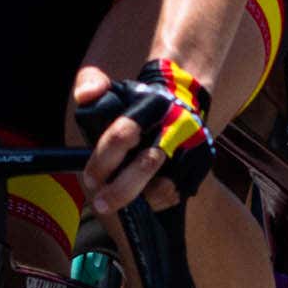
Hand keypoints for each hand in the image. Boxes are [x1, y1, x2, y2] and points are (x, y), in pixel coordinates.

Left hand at [75, 58, 212, 214]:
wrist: (182, 96)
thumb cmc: (138, 99)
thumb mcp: (112, 86)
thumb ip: (90, 82)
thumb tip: (85, 97)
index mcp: (148, 106)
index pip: (122, 135)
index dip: (102, 161)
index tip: (89, 179)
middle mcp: (174, 127)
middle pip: (147, 164)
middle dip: (120, 190)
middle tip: (100, 204)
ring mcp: (191, 147)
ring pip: (164, 186)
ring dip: (139, 199)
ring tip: (121, 200)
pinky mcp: (202, 163)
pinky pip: (177, 193)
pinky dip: (157, 201)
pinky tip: (142, 197)